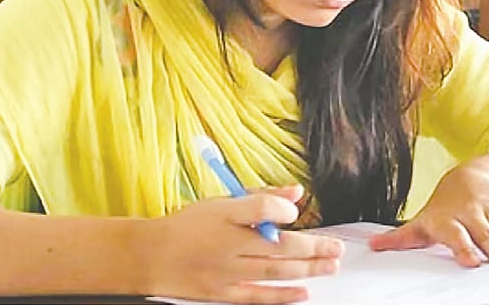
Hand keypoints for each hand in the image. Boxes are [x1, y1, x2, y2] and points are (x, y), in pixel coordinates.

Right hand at [144, 185, 343, 303]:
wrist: (152, 256)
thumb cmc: (188, 226)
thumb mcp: (221, 201)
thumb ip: (260, 197)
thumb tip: (295, 193)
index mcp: (225, 215)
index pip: (258, 208)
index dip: (280, 209)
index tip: (295, 211)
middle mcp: (226, 244)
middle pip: (276, 245)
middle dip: (313, 247)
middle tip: (336, 248)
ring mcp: (226, 271)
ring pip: (274, 271)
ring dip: (307, 269)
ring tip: (330, 265)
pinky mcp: (222, 292)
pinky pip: (258, 296)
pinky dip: (282, 295)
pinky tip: (304, 291)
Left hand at [368, 160, 488, 266]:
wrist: (470, 177)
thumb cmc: (443, 209)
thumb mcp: (422, 221)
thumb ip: (400, 237)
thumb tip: (372, 246)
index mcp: (447, 219)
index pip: (456, 234)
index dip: (463, 246)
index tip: (471, 261)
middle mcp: (471, 211)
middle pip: (485, 233)